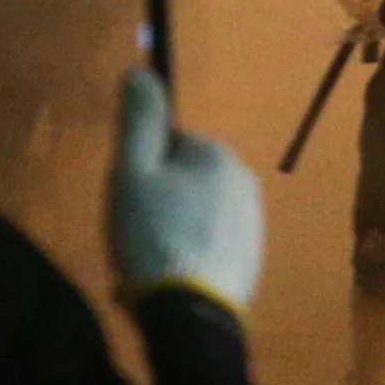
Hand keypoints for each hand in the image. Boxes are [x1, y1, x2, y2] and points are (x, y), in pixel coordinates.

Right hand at [106, 70, 265, 314]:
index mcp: (218, 154)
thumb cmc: (154, 234)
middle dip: (161, 202)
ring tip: (151, 261)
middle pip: (185, 180)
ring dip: (174, 231)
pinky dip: (190, 257)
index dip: (143, 171)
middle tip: (137, 234)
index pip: (169, 146)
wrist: (189, 314)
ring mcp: (253, 224)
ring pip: (197, 214)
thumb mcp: (132, 170)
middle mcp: (245, 181)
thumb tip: (143, 71)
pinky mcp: (252, 261)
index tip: (131, 200)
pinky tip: (172, 279)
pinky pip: (210, 246)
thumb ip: (139, 120)